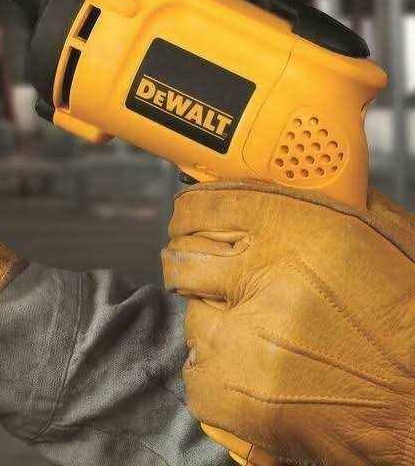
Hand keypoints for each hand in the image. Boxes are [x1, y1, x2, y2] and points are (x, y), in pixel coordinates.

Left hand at [162, 182, 414, 465]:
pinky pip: (195, 374)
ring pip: (190, 316)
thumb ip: (324, 200)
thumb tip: (280, 178)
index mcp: (297, 231)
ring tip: (252, 330)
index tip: (187, 219)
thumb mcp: (377, 234)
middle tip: (213, 274)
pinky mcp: (242, 398)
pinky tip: (250, 369)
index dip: (190, 211)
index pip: (205, 205)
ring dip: (214, 322)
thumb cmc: (409, 319)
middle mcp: (266, 281)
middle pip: (183, 257)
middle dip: (193, 263)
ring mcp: (249, 342)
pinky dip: (215, 373)